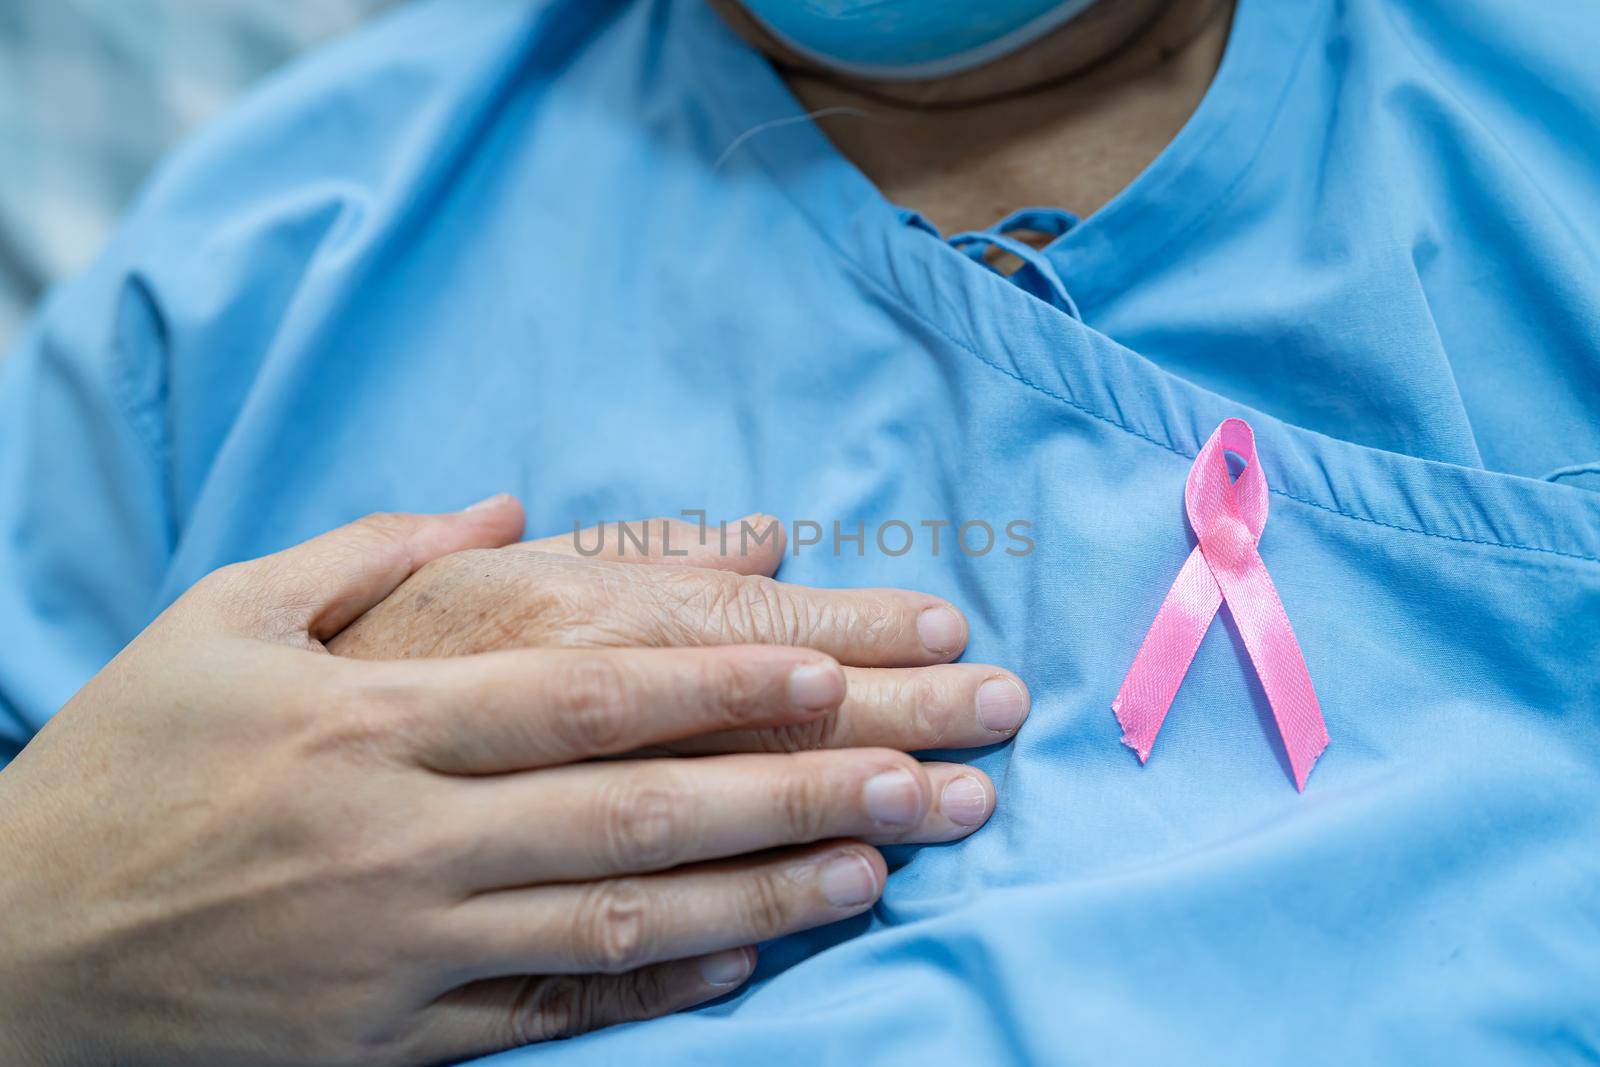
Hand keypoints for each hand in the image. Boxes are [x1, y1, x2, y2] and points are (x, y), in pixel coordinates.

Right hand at [0, 501, 1024, 1065]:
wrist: (14, 941)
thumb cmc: (128, 757)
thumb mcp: (223, 617)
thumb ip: (372, 554)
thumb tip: (502, 502)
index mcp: (377, 715)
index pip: (588, 693)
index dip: (722, 682)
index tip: (836, 669)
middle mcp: (409, 831)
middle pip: (641, 804)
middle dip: (798, 787)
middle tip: (926, 775)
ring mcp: (408, 944)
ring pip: (622, 912)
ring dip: (764, 890)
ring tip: (879, 866)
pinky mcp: (395, 1034)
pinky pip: (552, 1009)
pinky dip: (660, 984)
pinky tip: (754, 959)